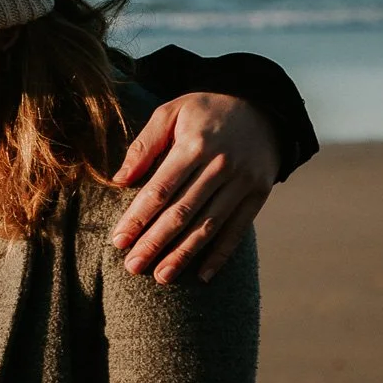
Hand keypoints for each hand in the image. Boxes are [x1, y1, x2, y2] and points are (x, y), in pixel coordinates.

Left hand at [110, 92, 277, 283]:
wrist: (263, 105)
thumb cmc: (206, 109)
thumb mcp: (171, 112)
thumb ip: (145, 144)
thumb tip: (119, 179)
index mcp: (194, 145)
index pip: (160, 189)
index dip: (138, 217)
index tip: (119, 240)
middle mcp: (221, 165)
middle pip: (182, 212)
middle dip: (155, 242)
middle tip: (133, 267)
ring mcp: (243, 181)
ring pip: (209, 225)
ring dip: (184, 254)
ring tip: (161, 277)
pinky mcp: (260, 193)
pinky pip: (238, 229)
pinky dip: (221, 254)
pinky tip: (203, 275)